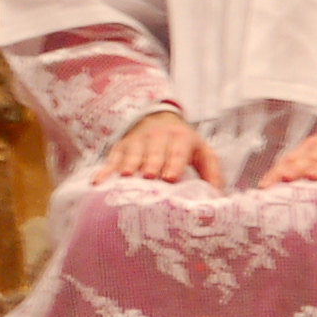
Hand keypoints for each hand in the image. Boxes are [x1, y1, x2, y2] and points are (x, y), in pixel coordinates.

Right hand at [94, 108, 221, 184]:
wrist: (158, 119)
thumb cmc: (184, 145)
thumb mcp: (203, 152)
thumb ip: (212, 173)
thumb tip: (217, 197)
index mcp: (181, 139)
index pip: (177, 152)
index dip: (173, 164)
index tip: (169, 177)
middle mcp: (157, 137)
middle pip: (153, 153)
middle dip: (150, 164)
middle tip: (148, 177)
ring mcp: (137, 141)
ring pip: (132, 154)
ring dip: (128, 166)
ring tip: (125, 178)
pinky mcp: (120, 147)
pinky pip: (112, 159)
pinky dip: (105, 171)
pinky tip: (98, 182)